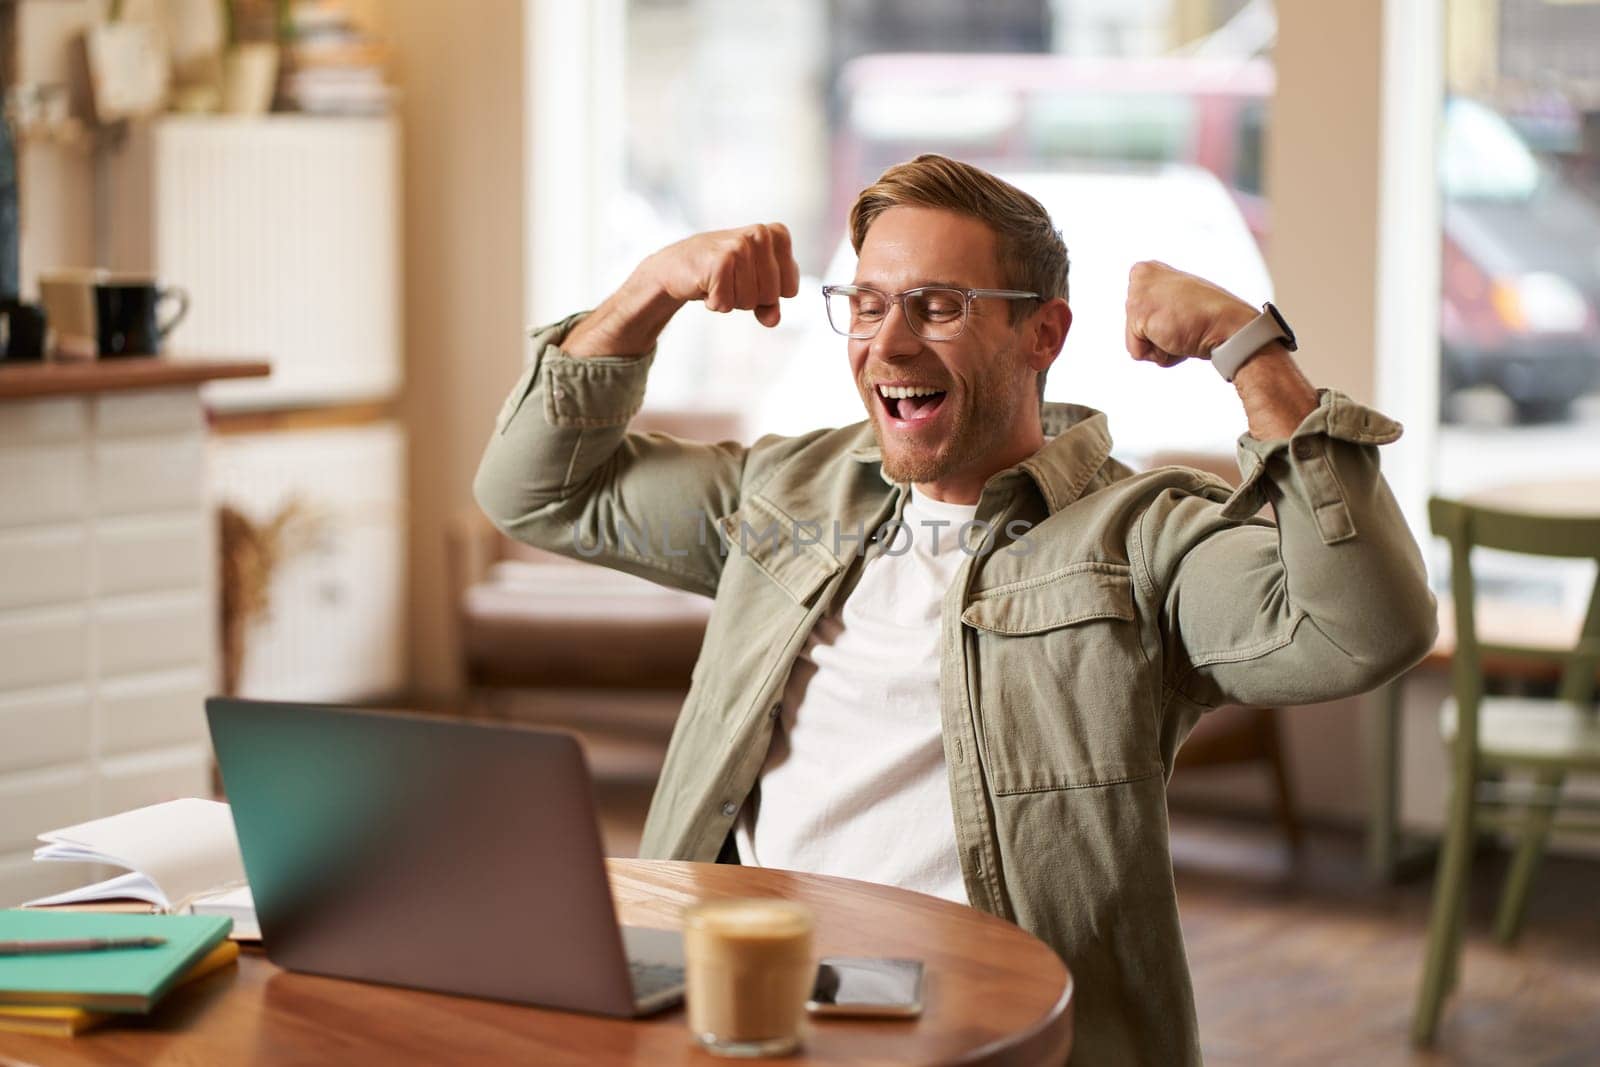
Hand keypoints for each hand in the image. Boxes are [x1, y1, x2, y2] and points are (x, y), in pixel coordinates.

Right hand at [644, 223, 801, 326]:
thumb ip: (770, 305)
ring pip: (750, 301)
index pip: (790, 289)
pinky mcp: (720, 261)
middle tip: (730, 280)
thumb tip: (773, 320)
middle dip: (750, 298)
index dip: (769, 294)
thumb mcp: (753, 287)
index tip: (750, 279)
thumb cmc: (721, 273)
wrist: (676, 267)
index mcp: (777, 235)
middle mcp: (761, 234)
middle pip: (771, 296)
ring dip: (731, 300)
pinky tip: (705, 285)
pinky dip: (715, 303)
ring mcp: (740, 245)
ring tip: (718, 281)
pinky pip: (727, 303)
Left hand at [1123, 261, 1255, 367]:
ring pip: (1136, 341)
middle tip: (1183, 321)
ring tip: (1181, 329)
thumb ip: (1160, 302)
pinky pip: (1138, 353)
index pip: (1136, 313)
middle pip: (1133, 326)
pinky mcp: (1138, 315)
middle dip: (1158, 334)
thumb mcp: (1180, 297)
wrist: (1229, 325)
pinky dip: (1159, 354)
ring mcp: (1136, 294)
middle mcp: (1138, 276)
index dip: (1160, 322)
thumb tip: (1154, 317)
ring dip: (1160, 345)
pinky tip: (1176, 337)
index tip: (1181, 312)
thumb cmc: (1211, 314)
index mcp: (1147, 270)